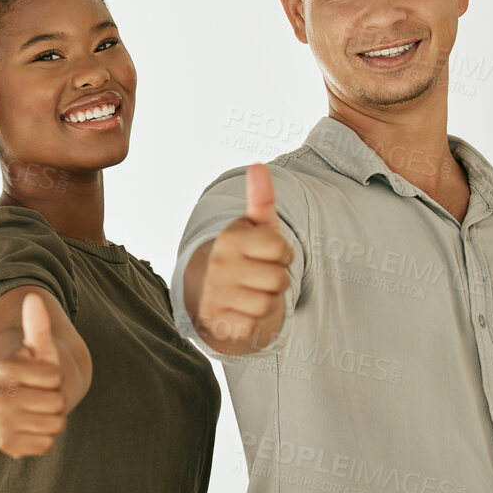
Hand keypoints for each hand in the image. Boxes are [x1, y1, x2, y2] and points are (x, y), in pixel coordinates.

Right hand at [0, 293, 73, 458]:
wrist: (30, 397)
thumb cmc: (39, 369)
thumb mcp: (42, 346)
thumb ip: (38, 325)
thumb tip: (33, 298)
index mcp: (3, 370)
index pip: (55, 377)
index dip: (57, 376)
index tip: (46, 374)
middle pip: (56, 404)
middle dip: (57, 399)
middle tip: (44, 394)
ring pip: (53, 426)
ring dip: (54, 419)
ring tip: (41, 410)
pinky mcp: (6, 444)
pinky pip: (45, 445)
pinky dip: (46, 438)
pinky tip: (35, 426)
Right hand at [194, 164, 293, 349]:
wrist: (209, 293)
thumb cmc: (243, 255)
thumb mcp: (254, 227)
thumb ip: (260, 198)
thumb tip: (258, 166)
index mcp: (228, 239)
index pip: (281, 249)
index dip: (283, 253)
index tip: (268, 254)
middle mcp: (217, 267)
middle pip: (279, 280)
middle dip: (276, 279)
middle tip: (259, 276)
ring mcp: (214, 297)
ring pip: (268, 304)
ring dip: (266, 302)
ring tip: (251, 293)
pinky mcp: (217, 323)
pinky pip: (255, 326)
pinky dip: (254, 321)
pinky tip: (242, 311)